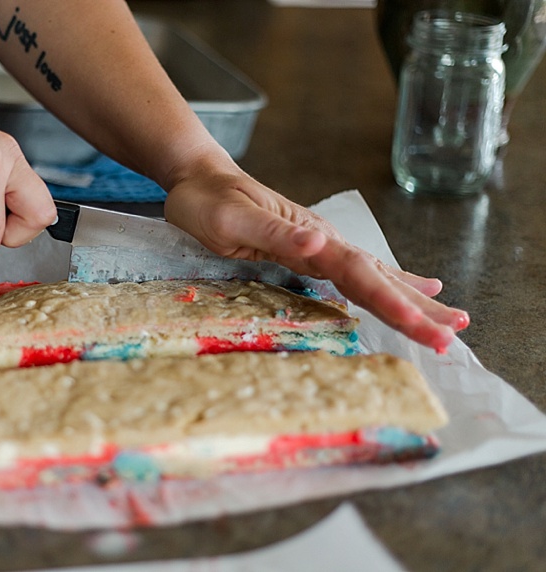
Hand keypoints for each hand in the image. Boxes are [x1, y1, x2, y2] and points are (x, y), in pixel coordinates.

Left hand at [163, 149, 469, 351]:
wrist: (200, 177)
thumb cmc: (209, 200)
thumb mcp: (232, 218)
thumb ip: (276, 232)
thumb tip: (320, 242)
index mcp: (310, 237)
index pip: (360, 274)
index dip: (392, 302)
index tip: (424, 325)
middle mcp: (324, 241)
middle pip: (378, 279)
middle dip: (416, 309)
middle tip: (454, 336)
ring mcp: (321, 245)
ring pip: (377, 277)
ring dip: (414, 300)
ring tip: (454, 319)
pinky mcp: (312, 250)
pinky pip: (360, 273)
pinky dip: (392, 283)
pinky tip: (418, 288)